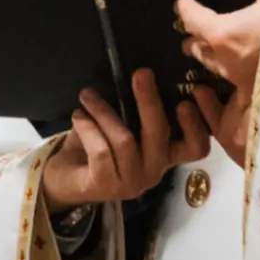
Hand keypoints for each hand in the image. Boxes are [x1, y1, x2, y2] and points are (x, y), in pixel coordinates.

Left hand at [43, 68, 212, 207]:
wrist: (62, 178)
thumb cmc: (95, 146)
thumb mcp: (120, 124)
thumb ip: (132, 109)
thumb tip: (139, 74)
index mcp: (164, 155)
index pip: (196, 147)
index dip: (197, 124)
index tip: (189, 96)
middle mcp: (154, 171)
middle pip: (160, 134)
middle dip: (150, 100)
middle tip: (141, 73)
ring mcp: (132, 182)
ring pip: (125, 140)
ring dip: (104, 112)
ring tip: (87, 96)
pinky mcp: (106, 187)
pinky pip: (101, 150)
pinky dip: (88, 128)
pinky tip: (78, 116)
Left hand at [172, 0, 259, 164]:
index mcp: (224, 33)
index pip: (193, 20)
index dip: (186, 9)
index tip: (183, 3)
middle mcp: (228, 62)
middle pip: (199, 49)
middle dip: (193, 38)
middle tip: (193, 29)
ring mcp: (245, 83)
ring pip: (215, 69)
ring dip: (209, 56)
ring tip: (213, 47)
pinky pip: (237, 85)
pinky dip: (231, 73)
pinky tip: (240, 68)